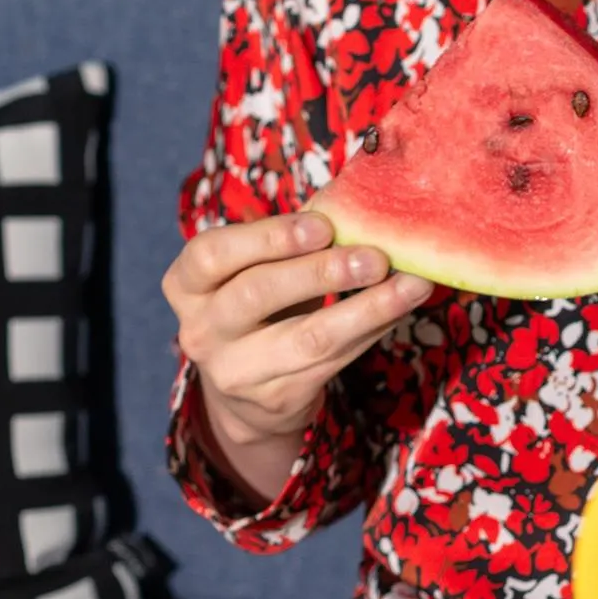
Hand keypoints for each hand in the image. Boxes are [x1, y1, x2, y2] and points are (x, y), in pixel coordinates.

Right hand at [164, 212, 433, 507]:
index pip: (212, 254)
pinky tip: (399, 309)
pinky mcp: (276, 400)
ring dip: (367, 308)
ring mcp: (236, 372)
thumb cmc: (256, 308)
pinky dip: (372, 331)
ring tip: (410, 285)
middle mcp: (201, 331)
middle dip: (321, 271)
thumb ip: (291, 238)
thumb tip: (355, 198)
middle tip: (375, 257)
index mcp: (186, 285)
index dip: (268, 238)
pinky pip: (334, 361)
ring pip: (307, 337)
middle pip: (257, 294)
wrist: (244, 393)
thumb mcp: (255, 269)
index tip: (323, 225)